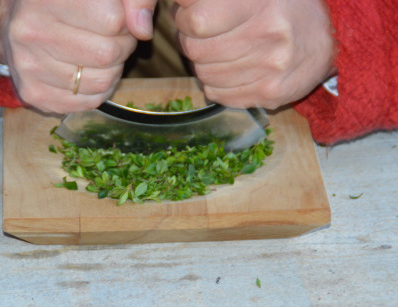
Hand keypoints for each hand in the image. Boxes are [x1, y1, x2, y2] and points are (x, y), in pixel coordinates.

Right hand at [0, 0, 156, 112]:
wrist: (15, 22)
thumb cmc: (66, 2)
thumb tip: (143, 30)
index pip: (113, 20)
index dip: (126, 22)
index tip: (118, 19)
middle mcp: (31, 31)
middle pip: (108, 54)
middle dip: (123, 47)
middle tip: (114, 38)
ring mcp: (29, 66)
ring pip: (102, 81)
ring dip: (113, 70)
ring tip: (101, 54)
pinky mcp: (34, 93)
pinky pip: (90, 102)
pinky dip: (100, 89)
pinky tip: (89, 72)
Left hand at [173, 0, 336, 108]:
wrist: (330, 37)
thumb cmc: (282, 7)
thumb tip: (179, 6)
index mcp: (260, 0)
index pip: (196, 21)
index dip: (185, 20)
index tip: (190, 16)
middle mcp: (268, 32)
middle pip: (196, 51)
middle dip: (191, 43)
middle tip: (203, 36)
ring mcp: (271, 67)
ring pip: (204, 75)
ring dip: (204, 64)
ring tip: (221, 51)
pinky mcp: (271, 93)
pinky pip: (217, 94)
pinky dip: (215, 83)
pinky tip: (231, 70)